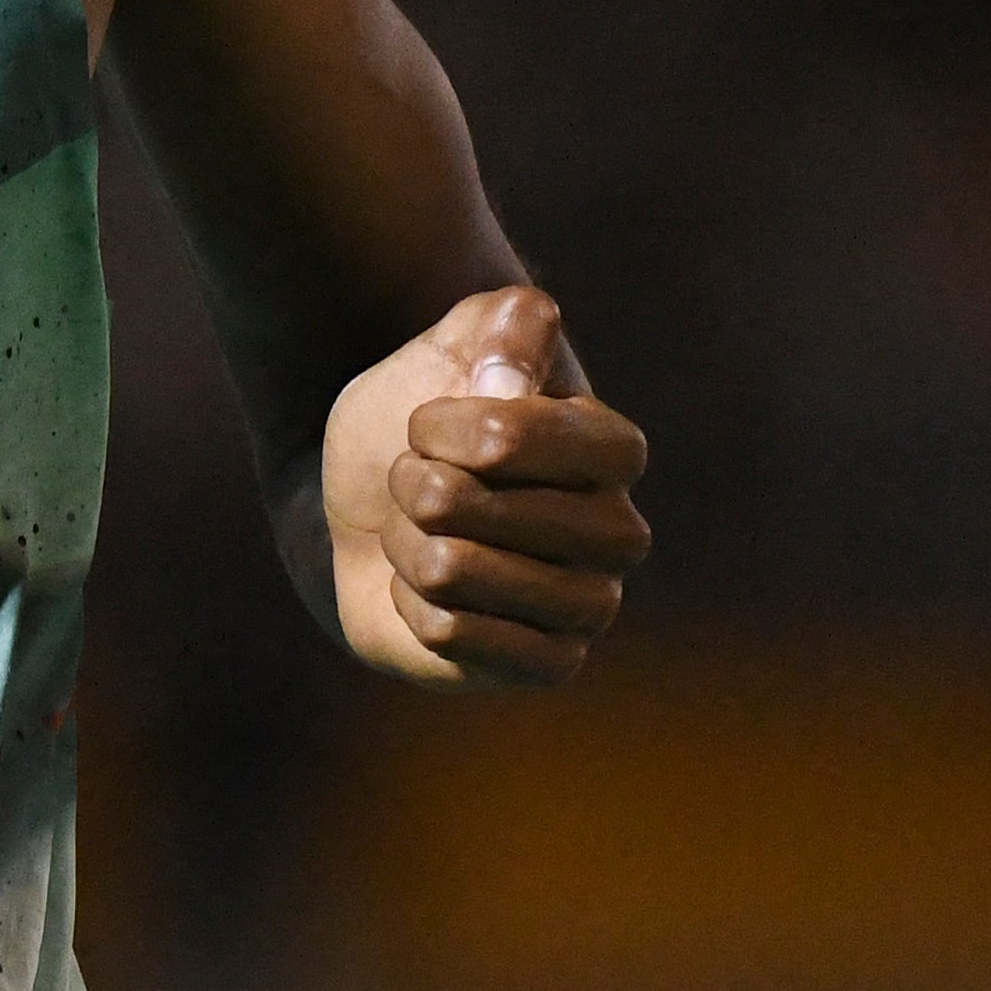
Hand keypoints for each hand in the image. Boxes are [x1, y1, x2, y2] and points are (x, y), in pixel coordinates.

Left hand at [321, 284, 649, 689]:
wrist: (370, 508)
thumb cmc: (421, 426)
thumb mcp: (451, 347)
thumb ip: (501, 325)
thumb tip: (508, 384)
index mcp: (614, 449)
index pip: (504, 434)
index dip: (437, 426)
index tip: (427, 423)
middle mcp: (621, 533)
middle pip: (461, 505)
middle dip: (411, 487)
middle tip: (422, 486)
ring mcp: (589, 606)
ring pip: (448, 570)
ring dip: (406, 545)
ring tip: (424, 535)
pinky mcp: (547, 665)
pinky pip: (446, 632)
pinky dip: (409, 605)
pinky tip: (430, 592)